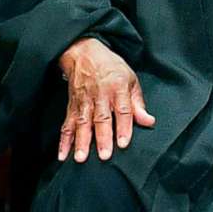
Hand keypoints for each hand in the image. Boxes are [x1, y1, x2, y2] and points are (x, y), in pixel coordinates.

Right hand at [58, 38, 152, 162]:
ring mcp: (84, 101)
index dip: (123, 126)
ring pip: (82, 123)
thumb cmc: (111, 68)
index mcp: (117, 88)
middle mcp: (100, 95)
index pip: (122, 110)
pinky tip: (63, 154)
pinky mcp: (71, 106)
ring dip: (81, 141)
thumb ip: (138, 103)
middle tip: (104, 156)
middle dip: (102, 138)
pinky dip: (64, 140)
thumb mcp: (130, 79)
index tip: (123, 143)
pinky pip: (67, 125)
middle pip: (101, 118)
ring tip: (81, 158)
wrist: (84, 53)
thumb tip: (149, 121)